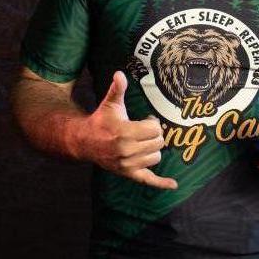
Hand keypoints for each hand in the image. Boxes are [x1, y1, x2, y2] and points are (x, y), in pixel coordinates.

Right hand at [72, 71, 177, 189]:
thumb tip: (120, 73)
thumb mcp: (110, 104)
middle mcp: (127, 150)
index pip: (154, 129)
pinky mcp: (128, 174)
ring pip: (156, 157)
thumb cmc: (101, 121)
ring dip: (153, 149)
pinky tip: (174, 185)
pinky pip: (148, 181)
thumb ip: (117, 89)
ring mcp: (128, 164)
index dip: (152, 122)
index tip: (145, 119)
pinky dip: (161, 183)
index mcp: (125, 132)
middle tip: (145, 130)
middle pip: (158, 143)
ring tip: (143, 142)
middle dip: (155, 134)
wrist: (85, 142)